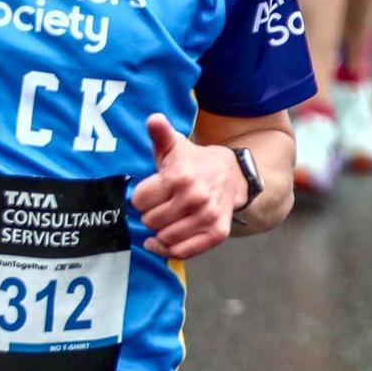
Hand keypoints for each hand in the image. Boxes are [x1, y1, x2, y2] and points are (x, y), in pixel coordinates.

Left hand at [133, 114, 247, 258]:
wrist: (232, 175)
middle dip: (149, 215)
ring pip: (165, 238)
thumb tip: (154, 119)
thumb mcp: (176, 146)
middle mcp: (195, 197)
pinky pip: (183, 251)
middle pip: (151, 220)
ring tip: (162, 222)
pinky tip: (161, 242)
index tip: (148, 194)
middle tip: (157, 208)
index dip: (140, 198)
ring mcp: (207, 217)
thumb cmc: (194, 162)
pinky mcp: (217, 233)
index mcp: (180, 176)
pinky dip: (168, 250)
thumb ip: (161, 134)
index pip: (139, 200)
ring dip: (159, 232)